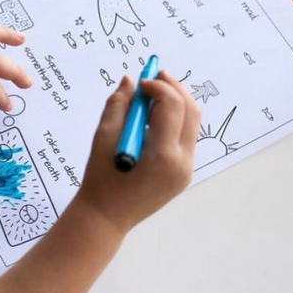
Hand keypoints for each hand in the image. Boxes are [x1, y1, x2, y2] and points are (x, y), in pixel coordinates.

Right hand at [77, 71, 200, 235]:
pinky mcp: (184, 172)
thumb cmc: (100, 178)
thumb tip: (130, 81)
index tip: (139, 82)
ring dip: (176, 101)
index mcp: (163, 154)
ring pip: (192, 122)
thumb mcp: (103, 137)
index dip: (157, 85)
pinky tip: (155, 115)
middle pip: (190, 110)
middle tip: (153, 75)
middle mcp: (182, 162)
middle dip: (173, 87)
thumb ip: (118, 105)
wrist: (106, 217)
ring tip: (153, 92)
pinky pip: (186, 136)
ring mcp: (187, 169)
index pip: (172, 105)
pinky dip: (174, 119)